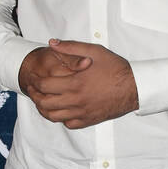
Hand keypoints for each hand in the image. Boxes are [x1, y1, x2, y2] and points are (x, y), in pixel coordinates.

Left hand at [20, 39, 138, 128]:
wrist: (134, 87)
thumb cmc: (116, 68)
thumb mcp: (94, 51)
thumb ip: (71, 47)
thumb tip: (52, 43)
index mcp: (75, 83)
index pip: (44, 86)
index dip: (35, 82)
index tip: (34, 78)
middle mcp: (76, 100)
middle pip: (45, 103)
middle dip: (35, 96)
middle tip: (33, 90)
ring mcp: (82, 112)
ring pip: (54, 116)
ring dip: (44, 109)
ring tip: (42, 101)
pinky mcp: (89, 120)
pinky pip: (69, 124)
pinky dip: (61, 118)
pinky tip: (62, 110)